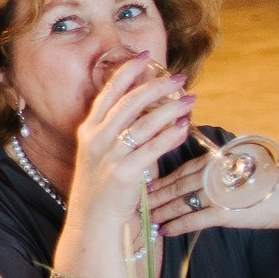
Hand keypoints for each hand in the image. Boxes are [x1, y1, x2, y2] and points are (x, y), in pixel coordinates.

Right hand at [68, 58, 190, 217]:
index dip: (128, 72)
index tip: (146, 56)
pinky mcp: (124, 174)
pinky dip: (171, 135)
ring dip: (170, 107)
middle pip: (130, 102)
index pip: (109, 92)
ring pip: (144, 122)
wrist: (93, 222)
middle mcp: (96, 140)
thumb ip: (119, 131)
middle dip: (156, 86)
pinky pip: (152, 148)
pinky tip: (184, 126)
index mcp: (89, 130)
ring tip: (190, 100)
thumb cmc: (102, 187)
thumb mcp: (101, 153)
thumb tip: (148, 108)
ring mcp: (109, 156)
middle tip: (178, 78)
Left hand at [150, 151, 278, 240]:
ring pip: (180, 203)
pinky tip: (165, 230)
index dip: (159, 180)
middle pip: (175, 186)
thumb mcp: (240, 167)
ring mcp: (218, 193)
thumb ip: (217, 168)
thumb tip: (196, 174)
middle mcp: (214, 174)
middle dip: (152, 196)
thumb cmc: (269, 184)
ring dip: (160, 212)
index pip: (181, 170)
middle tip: (134, 203)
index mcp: (217, 161)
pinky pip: (194, 220)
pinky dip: (177, 225)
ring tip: (145, 219)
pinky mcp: (226, 212)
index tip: (143, 186)